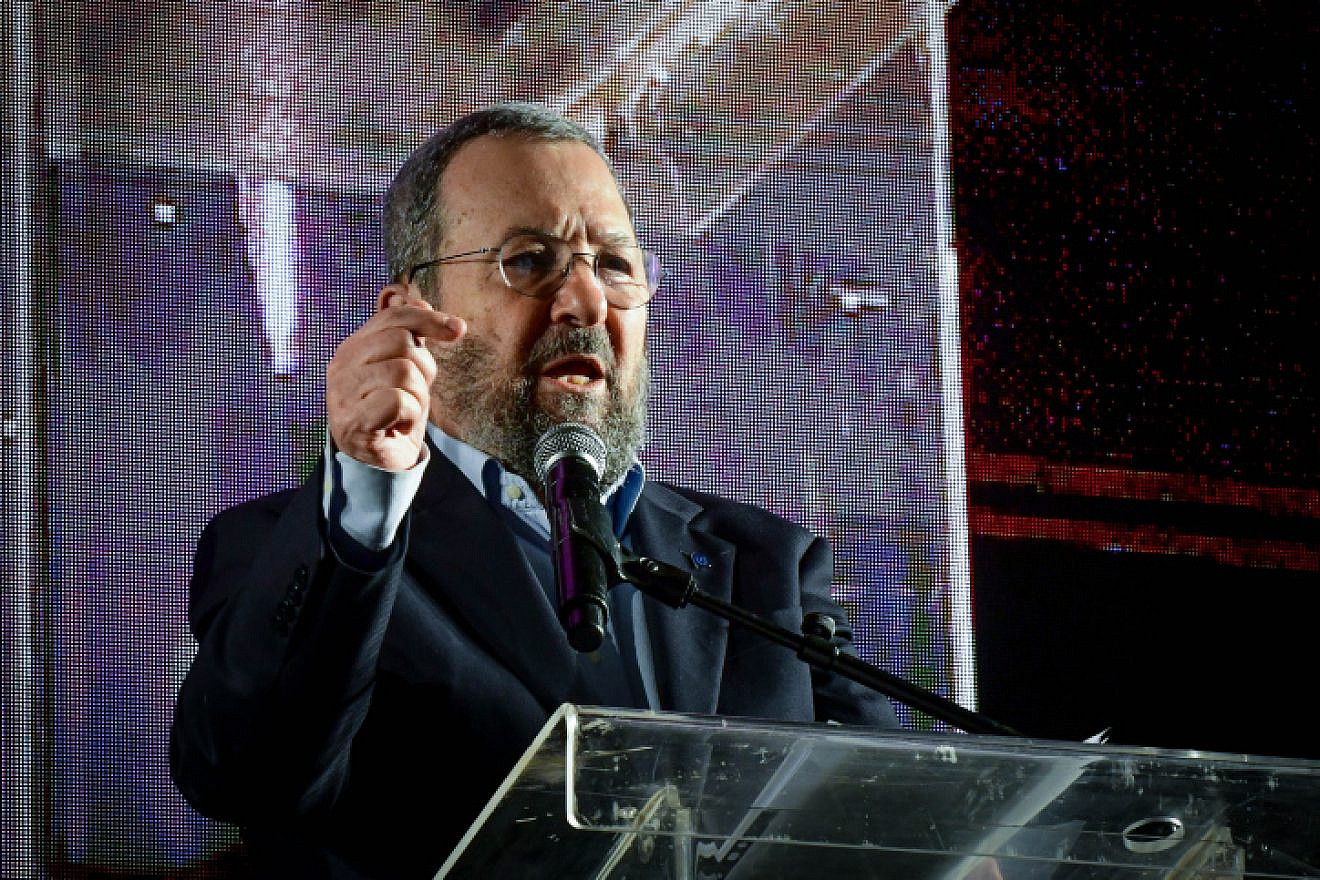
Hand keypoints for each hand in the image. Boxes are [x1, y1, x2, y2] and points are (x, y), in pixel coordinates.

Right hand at [326, 284, 464, 470]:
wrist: (380, 462)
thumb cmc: (395, 412)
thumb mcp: (406, 367)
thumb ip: (409, 334)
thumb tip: (420, 298)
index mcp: (353, 346)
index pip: (393, 316)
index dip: (429, 318)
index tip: (458, 330)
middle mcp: (342, 365)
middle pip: (402, 342)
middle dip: (424, 368)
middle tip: (416, 392)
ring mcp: (343, 394)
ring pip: (404, 372)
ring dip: (418, 396)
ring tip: (406, 412)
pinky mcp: (353, 422)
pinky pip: (397, 400)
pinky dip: (410, 415)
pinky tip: (400, 425)